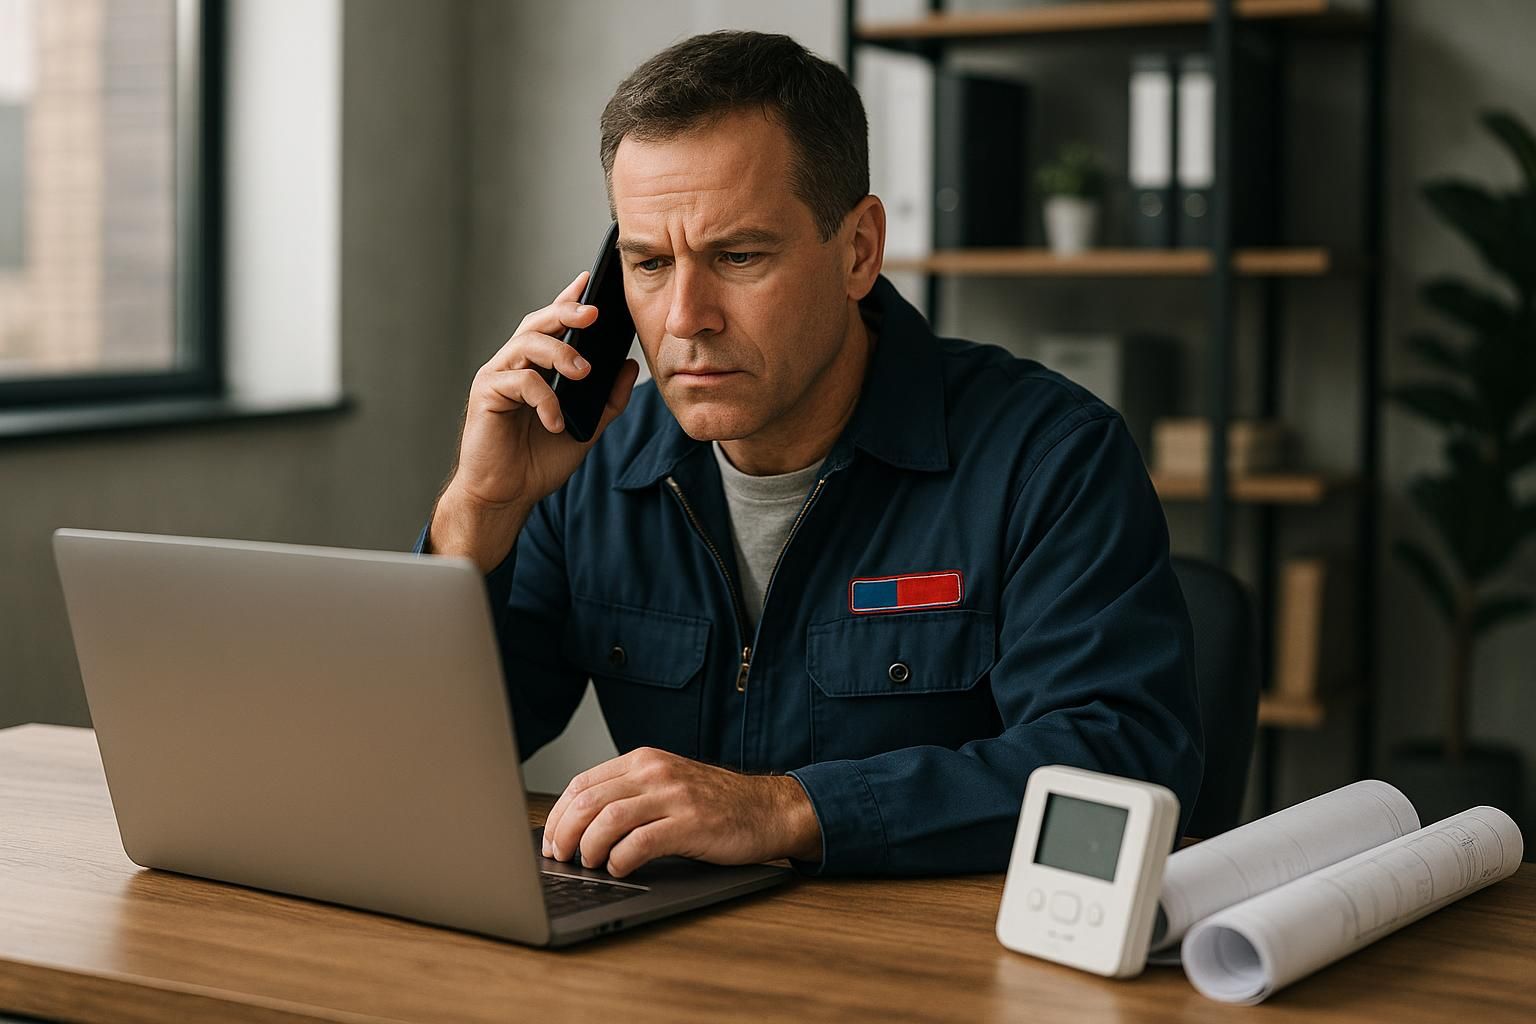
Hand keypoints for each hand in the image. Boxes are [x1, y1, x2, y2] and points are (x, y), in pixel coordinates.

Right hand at [449, 270, 640, 513]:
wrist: (508, 495)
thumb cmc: (538, 461)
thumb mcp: (586, 428)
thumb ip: (608, 399)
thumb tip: (630, 365)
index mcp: (537, 367)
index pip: (553, 323)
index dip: (569, 299)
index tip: (591, 279)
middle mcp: (515, 363)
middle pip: (538, 322)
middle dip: (567, 312)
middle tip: (594, 314)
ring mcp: (498, 375)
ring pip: (528, 343)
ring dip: (560, 353)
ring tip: (583, 373)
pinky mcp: (486, 393)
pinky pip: (519, 380)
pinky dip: (544, 399)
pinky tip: (555, 422)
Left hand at [540, 748, 822, 877]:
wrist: (768, 809)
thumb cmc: (715, 804)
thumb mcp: (666, 785)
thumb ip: (628, 795)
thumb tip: (576, 826)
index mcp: (643, 761)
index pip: (582, 783)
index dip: (558, 816)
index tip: (551, 841)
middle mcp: (655, 772)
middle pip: (589, 801)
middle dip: (564, 833)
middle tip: (561, 857)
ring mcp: (675, 796)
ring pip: (609, 819)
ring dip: (589, 847)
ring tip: (589, 863)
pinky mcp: (692, 823)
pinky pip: (642, 842)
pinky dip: (621, 859)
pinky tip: (619, 868)